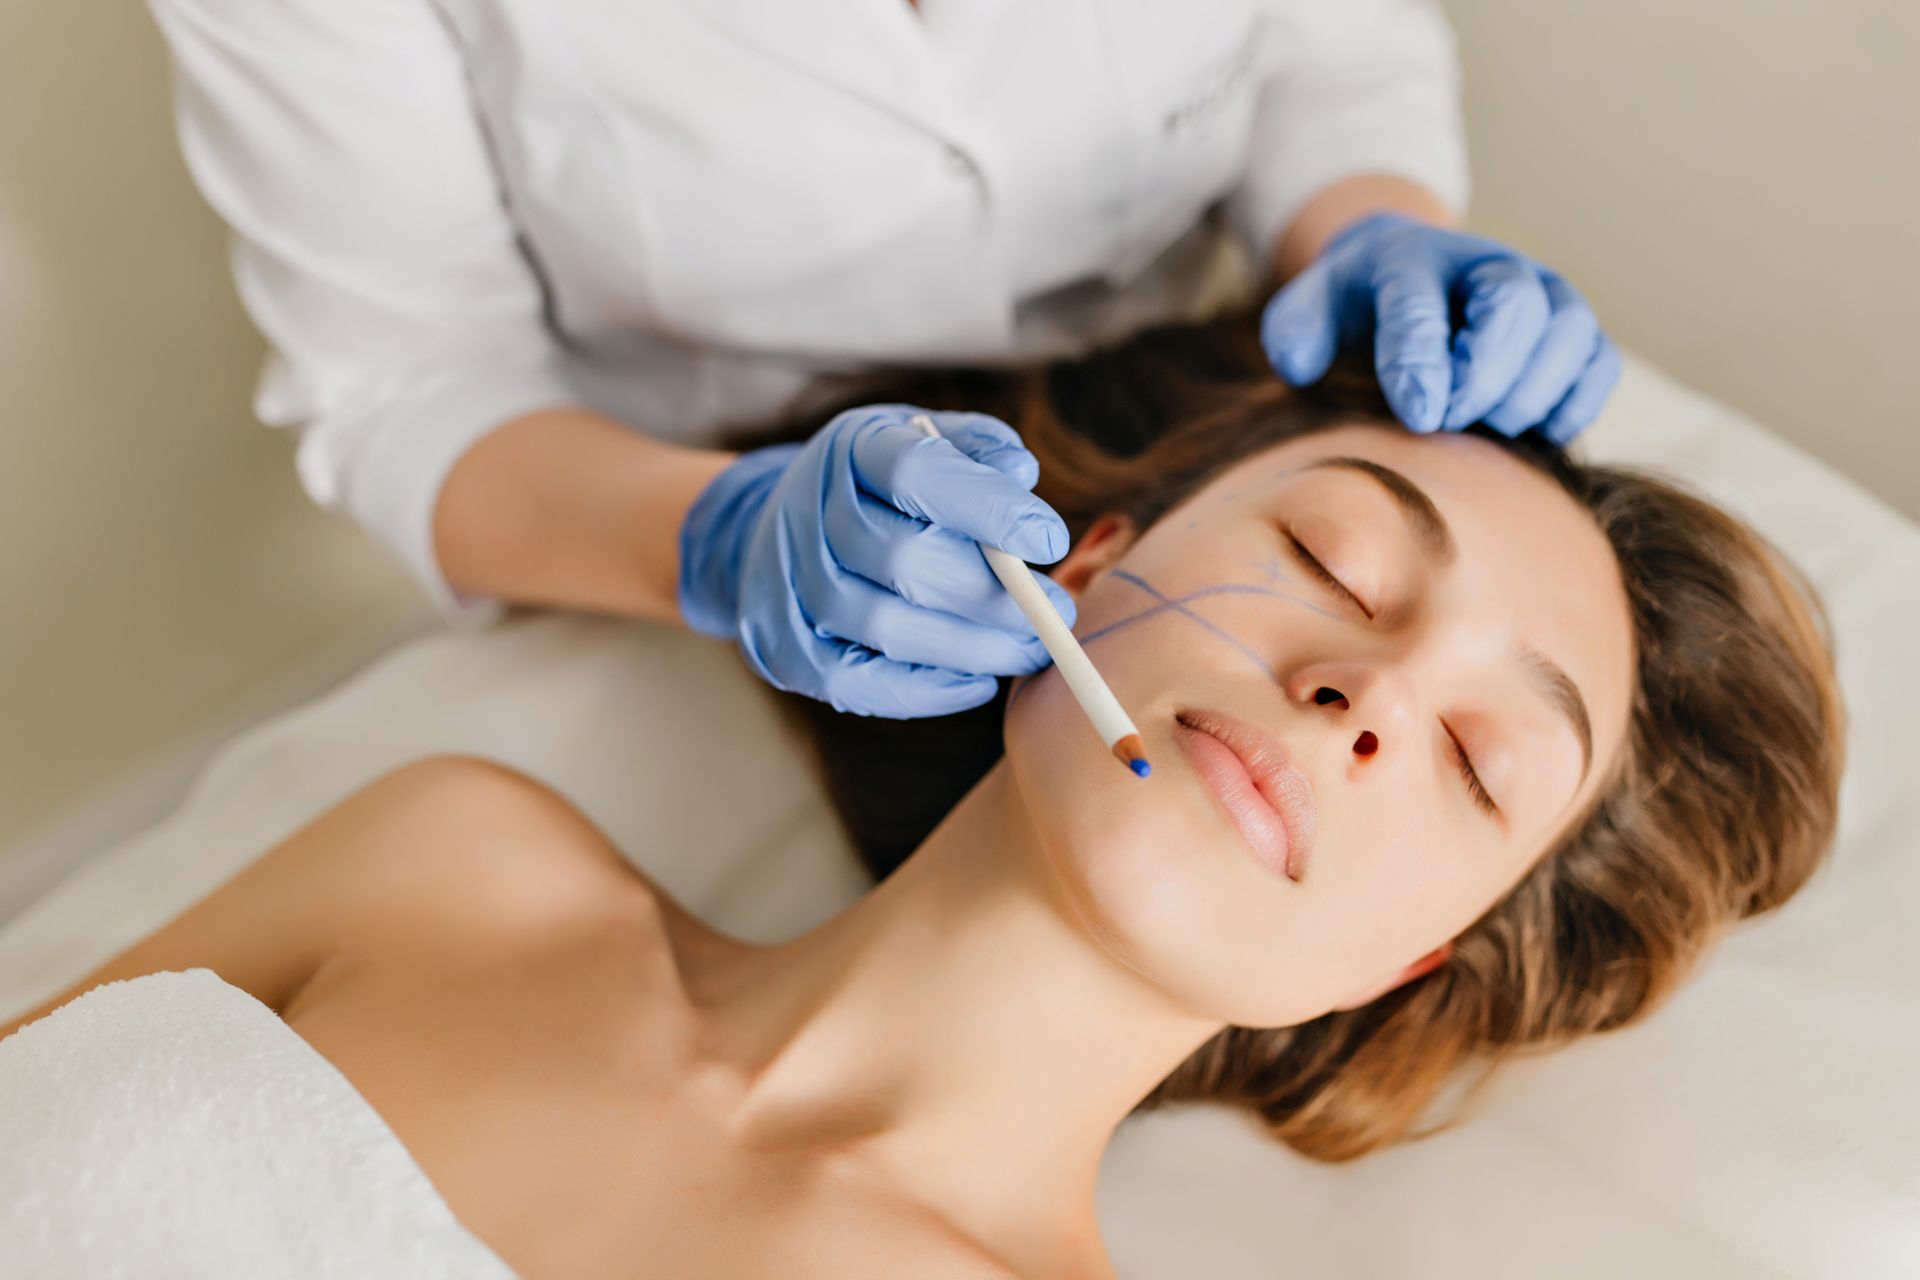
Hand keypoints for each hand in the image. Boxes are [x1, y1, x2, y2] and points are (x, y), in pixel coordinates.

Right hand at [676, 404, 1076, 717]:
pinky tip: (977, 680)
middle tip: (1057, 612)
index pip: (916, 472)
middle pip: (904, 560)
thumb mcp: (922, 439)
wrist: (774, 528)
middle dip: (995, 594)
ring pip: (886, 627)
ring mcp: (787, 585)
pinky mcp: (783, 648)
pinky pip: (857, 684)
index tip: (1050, 539)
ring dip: (974, 647)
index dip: (989, 509)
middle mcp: (807, 513)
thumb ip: (976, 449)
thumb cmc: (875, 485)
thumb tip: (1021, 476)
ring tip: (1030, 650)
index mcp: (852, 449)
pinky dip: (927, 689)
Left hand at [1261, 212, 1621, 444]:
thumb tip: (1300, 364)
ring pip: (1570, 334)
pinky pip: (1597, 367)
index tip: (1419, 415)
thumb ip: (1294, 332)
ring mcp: (1542, 294)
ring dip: (1532, 393)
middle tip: (1447, 421)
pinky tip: (1533, 433)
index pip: (1421, 303)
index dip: (1421, 360)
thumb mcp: (1308, 309)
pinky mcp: (1573, 332)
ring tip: (1487, 426)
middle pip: (1516, 308)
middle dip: (1485, 376)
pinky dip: (1574, 404)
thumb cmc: (1354, 308)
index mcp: (1414, 259)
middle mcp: (1490, 266)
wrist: (1408, 281)